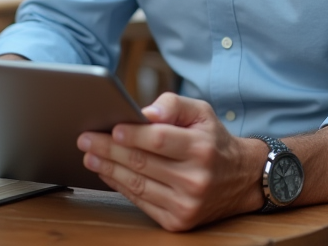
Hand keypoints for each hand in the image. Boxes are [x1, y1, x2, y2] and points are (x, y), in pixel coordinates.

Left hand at [76, 92, 264, 230]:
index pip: (159, 140)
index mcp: (202, 148)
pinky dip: (121, 187)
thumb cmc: (213, 140)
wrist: (241, 179)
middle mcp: (196, 178)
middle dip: (109, 150)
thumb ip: (174, 104)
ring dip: (109, 170)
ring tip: (90, 157)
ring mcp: (187, 204)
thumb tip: (145, 113)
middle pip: (142, 163)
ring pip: (138, 185)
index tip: (111, 129)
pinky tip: (108, 174)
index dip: (133, 135)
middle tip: (86, 140)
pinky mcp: (179, 221)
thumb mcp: (202, 112)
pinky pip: (142, 202)